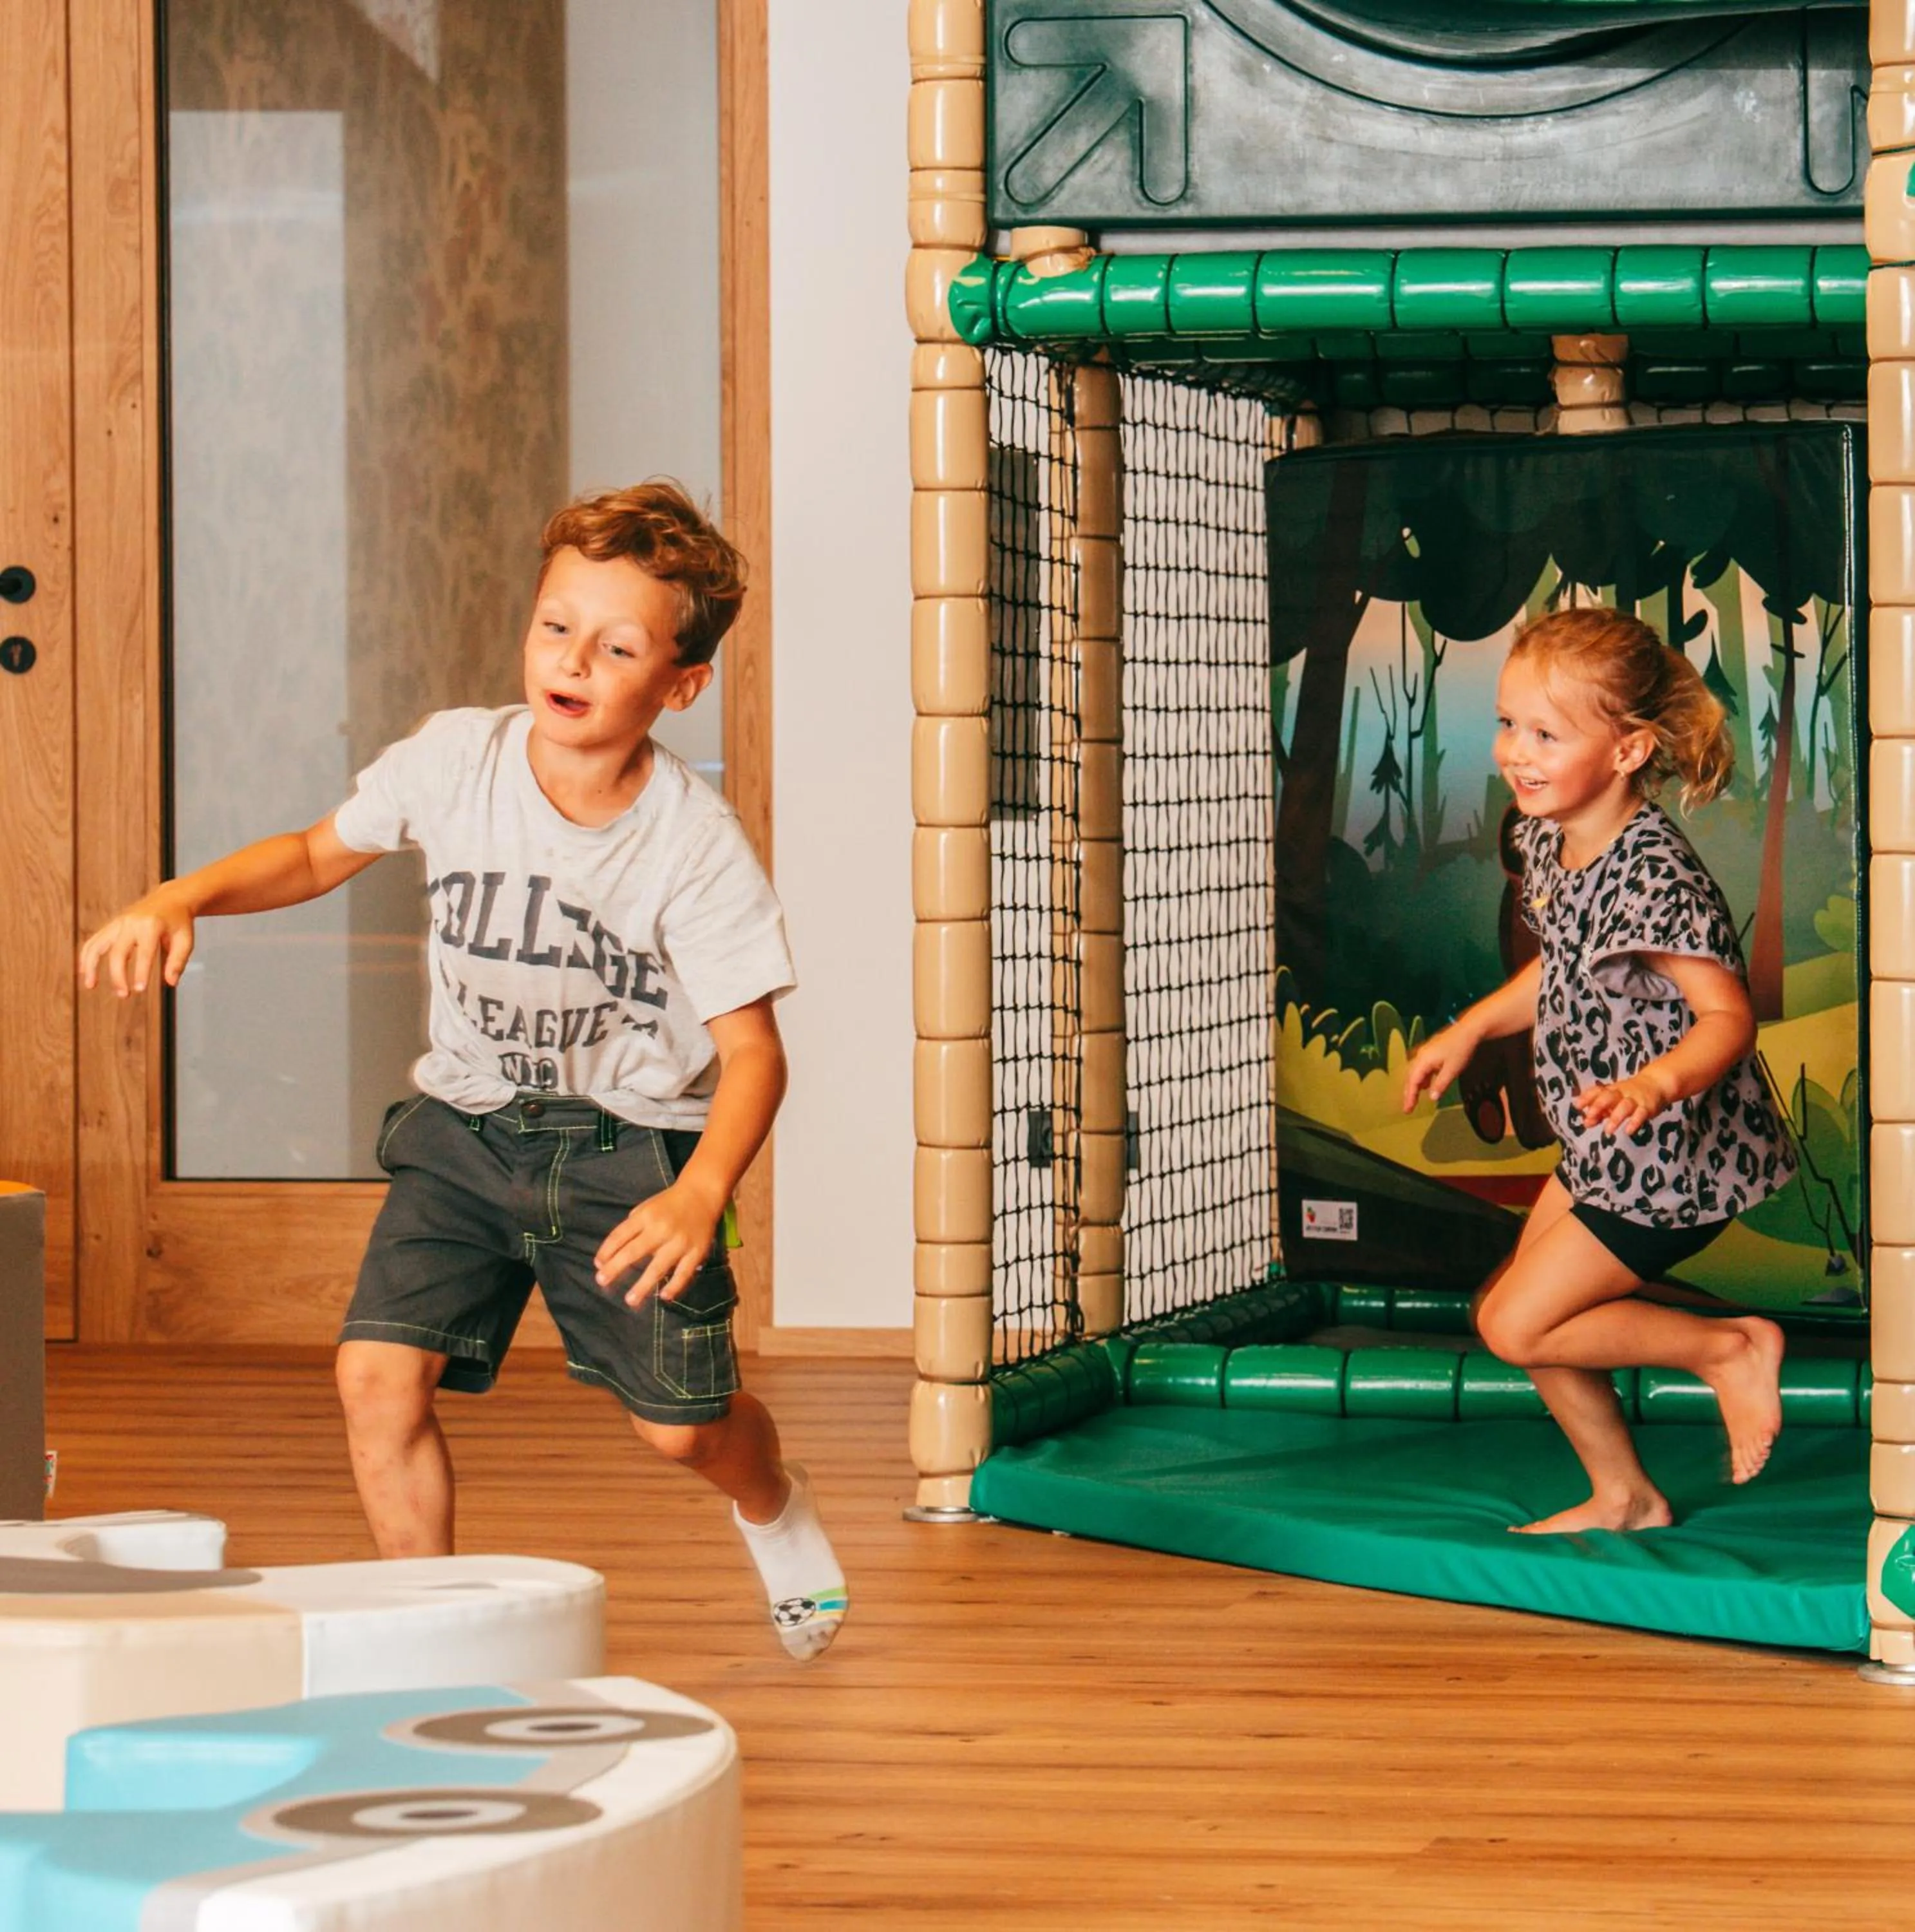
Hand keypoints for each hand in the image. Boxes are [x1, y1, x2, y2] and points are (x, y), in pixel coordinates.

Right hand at [78, 886, 196, 995]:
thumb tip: (171, 983)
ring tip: (90, 985)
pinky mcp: (112, 925)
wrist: (170, 898)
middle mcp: (131, 923)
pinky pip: (94, 940)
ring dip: (91, 966)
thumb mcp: (185, 940)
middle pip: (117, 952)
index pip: (144, 953)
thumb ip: (177, 961)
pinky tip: (84, 972)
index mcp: (152, 925)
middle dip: (117, 975)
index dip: (140, 972)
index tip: (139, 990)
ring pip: (97, 944)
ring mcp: (118, 922)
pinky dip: (86, 956)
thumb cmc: (179, 922)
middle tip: (123, 995)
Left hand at [596, 1179, 723, 1307]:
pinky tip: (664, 1296)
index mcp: (646, 1216)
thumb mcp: (646, 1208)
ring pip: (658, 1267)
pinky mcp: (697, 1252)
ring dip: (643, 1285)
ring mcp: (680, 1242)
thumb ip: (631, 1228)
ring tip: (630, 1300)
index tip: (598, 1265)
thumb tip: (612, 1254)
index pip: (620, 1235)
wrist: (702, 1195)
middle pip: (634, 1252)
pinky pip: (684, 1272)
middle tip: (602, 1281)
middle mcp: (661, 1229)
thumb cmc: (668, 1205)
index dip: (607, 1251)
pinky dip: (675, 1285)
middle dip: (616, 1268)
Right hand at [1401, 1021, 1480, 1112]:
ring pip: (1416, 1072)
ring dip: (1415, 1085)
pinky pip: (1422, 1067)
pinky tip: (1427, 1083)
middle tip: (1408, 1107)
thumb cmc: (1461, 1050)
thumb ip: (1440, 1085)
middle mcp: (1421, 1056)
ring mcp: (1425, 1052)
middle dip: (1409, 1093)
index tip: (1407, 1110)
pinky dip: (1422, 1078)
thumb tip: (1432, 1098)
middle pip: (1411, 1077)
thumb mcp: (1452, 1070)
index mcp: (1423, 1061)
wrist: (1469, 1030)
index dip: (1409, 1097)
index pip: (1412, 1082)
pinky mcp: (1432, 1050)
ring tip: (1415, 1097)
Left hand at [1575, 1068, 1674, 1135]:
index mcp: (1612, 1090)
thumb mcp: (1615, 1100)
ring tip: (1608, 1131)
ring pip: (1624, 1106)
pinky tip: (1628, 1131)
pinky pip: (1641, 1114)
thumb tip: (1586, 1122)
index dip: (1587, 1097)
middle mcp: (1622, 1093)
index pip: (1597, 1091)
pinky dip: (1634, 1122)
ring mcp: (1635, 1099)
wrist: (1656, 1084)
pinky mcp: (1647, 1107)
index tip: (1577, 1105)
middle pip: (1609, 1096)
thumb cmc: (1630, 1094)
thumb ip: (1600, 1112)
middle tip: (1589, 1116)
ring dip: (1615, 1118)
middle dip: (1598, 1105)